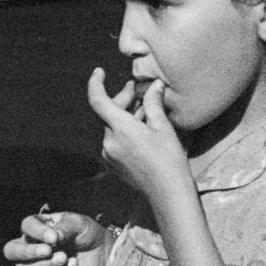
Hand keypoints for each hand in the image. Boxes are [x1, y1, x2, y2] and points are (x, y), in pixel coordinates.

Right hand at [3, 210, 108, 265]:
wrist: (101, 251)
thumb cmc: (86, 231)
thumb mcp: (78, 223)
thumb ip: (65, 227)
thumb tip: (53, 237)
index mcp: (38, 225)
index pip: (26, 226)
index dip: (37, 232)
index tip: (55, 237)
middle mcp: (32, 244)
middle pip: (11, 251)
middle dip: (27, 253)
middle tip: (48, 251)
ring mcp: (37, 263)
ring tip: (64, 258)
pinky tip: (73, 265)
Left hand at [86, 68, 192, 205]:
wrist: (168, 194)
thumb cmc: (169, 160)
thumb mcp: (163, 128)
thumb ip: (153, 104)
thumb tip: (154, 85)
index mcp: (120, 129)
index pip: (98, 101)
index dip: (96, 83)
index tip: (99, 72)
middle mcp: (109, 141)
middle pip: (108, 113)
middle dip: (123, 99)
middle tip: (139, 91)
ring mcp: (109, 154)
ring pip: (112, 126)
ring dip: (125, 115)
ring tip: (145, 110)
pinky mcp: (113, 164)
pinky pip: (114, 140)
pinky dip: (124, 130)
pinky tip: (141, 129)